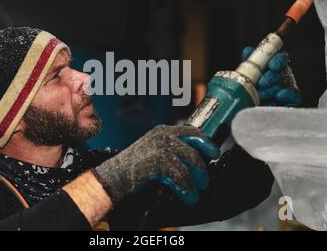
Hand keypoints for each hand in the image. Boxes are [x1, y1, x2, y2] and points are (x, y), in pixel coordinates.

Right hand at [93, 125, 219, 205]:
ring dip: (196, 181)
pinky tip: (187, 197)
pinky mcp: (158, 161)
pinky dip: (187, 189)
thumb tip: (193, 161)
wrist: (112, 178)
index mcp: (162, 131)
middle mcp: (163, 135)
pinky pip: (181, 176)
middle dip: (203, 164)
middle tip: (205, 180)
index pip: (191, 130)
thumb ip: (171, 151)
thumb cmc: (132, 170)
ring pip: (191, 161)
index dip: (206, 141)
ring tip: (195, 194)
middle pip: (195, 144)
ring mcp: (161, 146)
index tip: (214, 153)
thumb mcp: (153, 153)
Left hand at [242, 47, 300, 106]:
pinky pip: (294, 95)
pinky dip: (287, 95)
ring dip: (273, 88)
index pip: (281, 58)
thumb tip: (247, 50)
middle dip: (271, 77)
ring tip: (261, 95)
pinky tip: (279, 96)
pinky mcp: (292, 99)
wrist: (249, 108)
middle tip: (260, 83)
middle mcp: (282, 74)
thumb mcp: (247, 76)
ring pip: (286, 84)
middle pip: (283, 71)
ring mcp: (288, 86)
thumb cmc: (250, 91)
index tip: (272, 65)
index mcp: (273, 66)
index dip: (278, 60)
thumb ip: (249, 63)